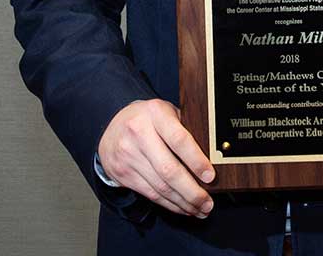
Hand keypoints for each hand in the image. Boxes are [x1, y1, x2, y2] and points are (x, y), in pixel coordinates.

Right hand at [98, 99, 215, 217]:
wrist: (112, 129)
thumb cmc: (148, 120)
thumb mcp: (166, 113)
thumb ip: (184, 128)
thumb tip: (210, 157)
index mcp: (156, 114)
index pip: (179, 140)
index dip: (196, 161)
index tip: (210, 177)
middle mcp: (139, 133)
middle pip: (169, 170)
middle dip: (191, 191)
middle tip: (207, 203)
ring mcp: (128, 155)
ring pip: (160, 186)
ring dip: (183, 202)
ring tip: (199, 208)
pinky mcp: (123, 173)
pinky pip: (150, 194)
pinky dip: (169, 204)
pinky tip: (181, 207)